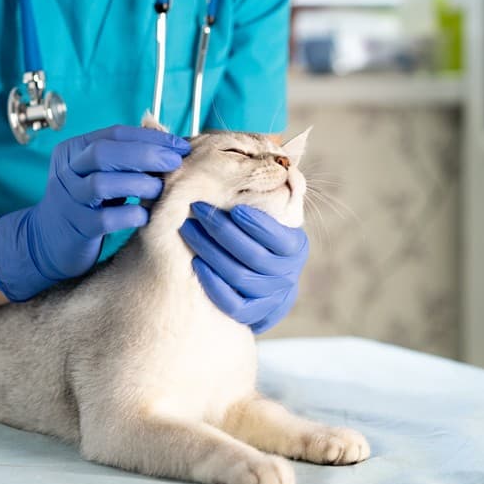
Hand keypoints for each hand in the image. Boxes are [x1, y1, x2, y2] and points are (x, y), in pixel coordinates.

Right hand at [0, 126, 189, 300]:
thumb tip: (171, 144)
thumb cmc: (87, 203)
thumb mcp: (101, 173)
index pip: (113, 134)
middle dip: (145, 154)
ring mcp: (69, 200)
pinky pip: (105, 219)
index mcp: (73, 150)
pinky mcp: (77, 228)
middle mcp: (66, 171)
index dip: (150, 137)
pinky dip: (130, 215)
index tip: (180, 146)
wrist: (50, 241)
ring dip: (138, 183)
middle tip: (174, 162)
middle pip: (103, 153)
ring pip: (101, 184)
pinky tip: (145, 216)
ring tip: (160, 189)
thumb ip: (127, 157)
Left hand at [179, 202, 308, 333]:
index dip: (256, 224)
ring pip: (239, 276)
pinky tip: (196, 262)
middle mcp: (286, 274)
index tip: (232, 208)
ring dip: (211, 251)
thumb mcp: (276, 213)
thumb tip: (287, 170)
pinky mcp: (252, 313)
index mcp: (295, 247)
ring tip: (189, 230)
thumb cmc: (263, 233)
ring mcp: (270, 296)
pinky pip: (232, 303)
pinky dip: (213, 284)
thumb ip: (281, 192)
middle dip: (222, 230)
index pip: (278, 238)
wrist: (263, 276)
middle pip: (253, 255)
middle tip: (197, 209)